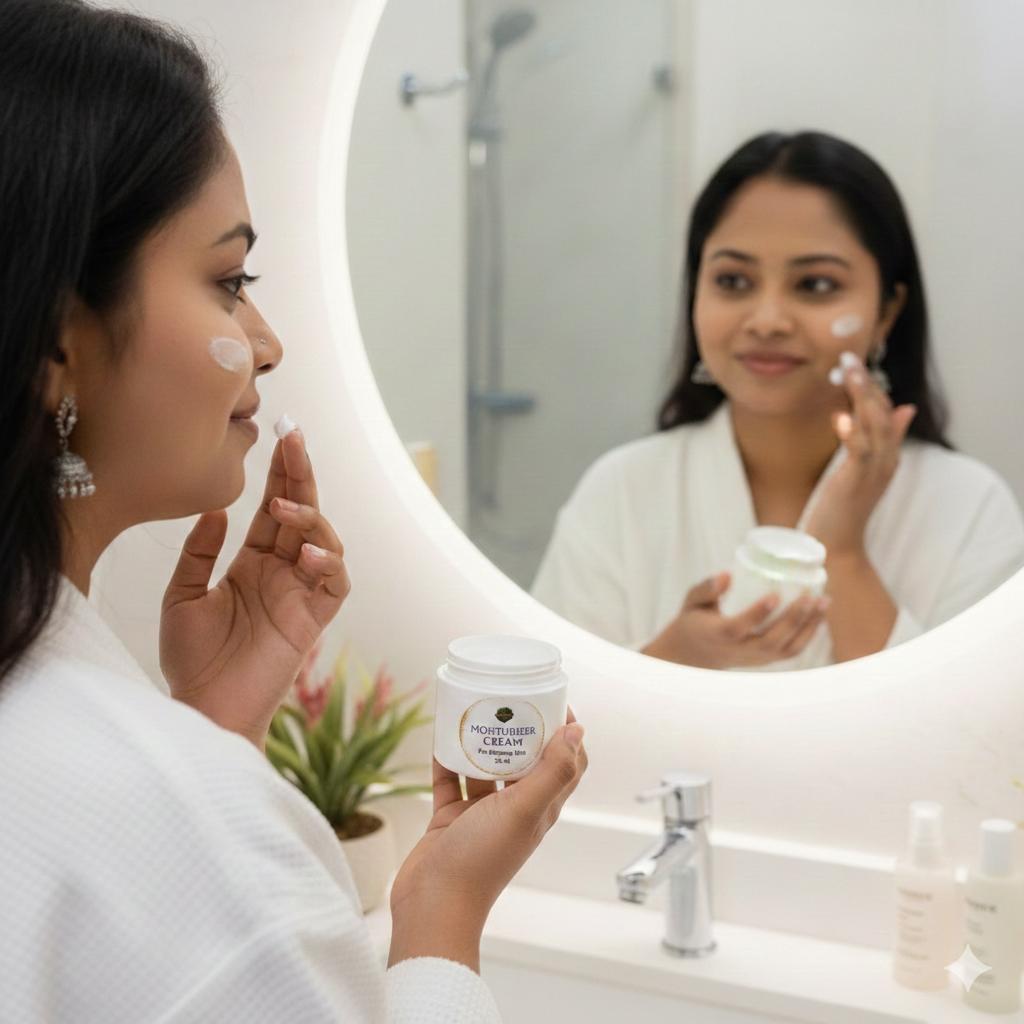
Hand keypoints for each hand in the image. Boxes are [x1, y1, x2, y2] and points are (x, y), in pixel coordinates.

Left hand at [159, 427, 349, 745]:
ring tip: (283, 509)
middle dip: (301, 475)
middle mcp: (281, 573)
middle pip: (302, 513)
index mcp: (252, 563)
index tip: (281, 432)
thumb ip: (200, 553)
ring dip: (310, 519)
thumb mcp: (182, 596)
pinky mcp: (313, 620)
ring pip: (324, 542)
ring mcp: (300, 594)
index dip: (280, 472)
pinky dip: (327, 563)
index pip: (273, 509)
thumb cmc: (192, 660)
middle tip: (295, 438)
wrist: (203, 708)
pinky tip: (306, 554)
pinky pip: (334, 584)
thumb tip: (218, 510)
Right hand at [388, 711, 587, 971]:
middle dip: (519, 728)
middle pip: (524, 759)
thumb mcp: (523, 810)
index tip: (552, 701)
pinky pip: (451, 779)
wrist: (432, 904)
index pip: (566, 764)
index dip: (566, 733)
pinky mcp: (451, 818)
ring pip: (485, 766)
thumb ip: (552, 771)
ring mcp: (482, 814)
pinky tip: (441, 735)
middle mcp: (515, 809)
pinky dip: (447, 758)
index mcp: (540, 808)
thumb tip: (578, 731)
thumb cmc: (482, 862)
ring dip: (481, 740)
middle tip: (507, 698)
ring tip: (474, 709)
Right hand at [642, 572, 829, 668]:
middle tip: (811, 595)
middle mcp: (739, 651)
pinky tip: (819, 615)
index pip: (739, 628)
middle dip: (794, 619)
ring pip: (786, 648)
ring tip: (824, 602)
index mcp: (717, 635)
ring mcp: (754, 658)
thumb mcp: (691, 601)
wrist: (694, 655)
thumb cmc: (694, 621)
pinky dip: (809, 635)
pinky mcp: (765, 660)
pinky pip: (791, 651)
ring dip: (809, 627)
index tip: (775, 595)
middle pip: (771, 641)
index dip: (758, 613)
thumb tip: (728, 574)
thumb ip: (707, 588)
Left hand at [804, 352, 916, 557]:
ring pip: (875, 427)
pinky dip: (851, 434)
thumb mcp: (862, 470)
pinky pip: (858, 454)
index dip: (872, 388)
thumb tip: (904, 409)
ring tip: (849, 373)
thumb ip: (881, 441)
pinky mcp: (855, 482)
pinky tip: (839, 417)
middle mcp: (885, 461)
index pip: (886, 413)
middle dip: (868, 384)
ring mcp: (872, 472)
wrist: (836, 547)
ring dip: (862, 398)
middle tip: (849, 358)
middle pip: (883, 414)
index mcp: (887, 456)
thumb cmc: (843, 509)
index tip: (854, 365)